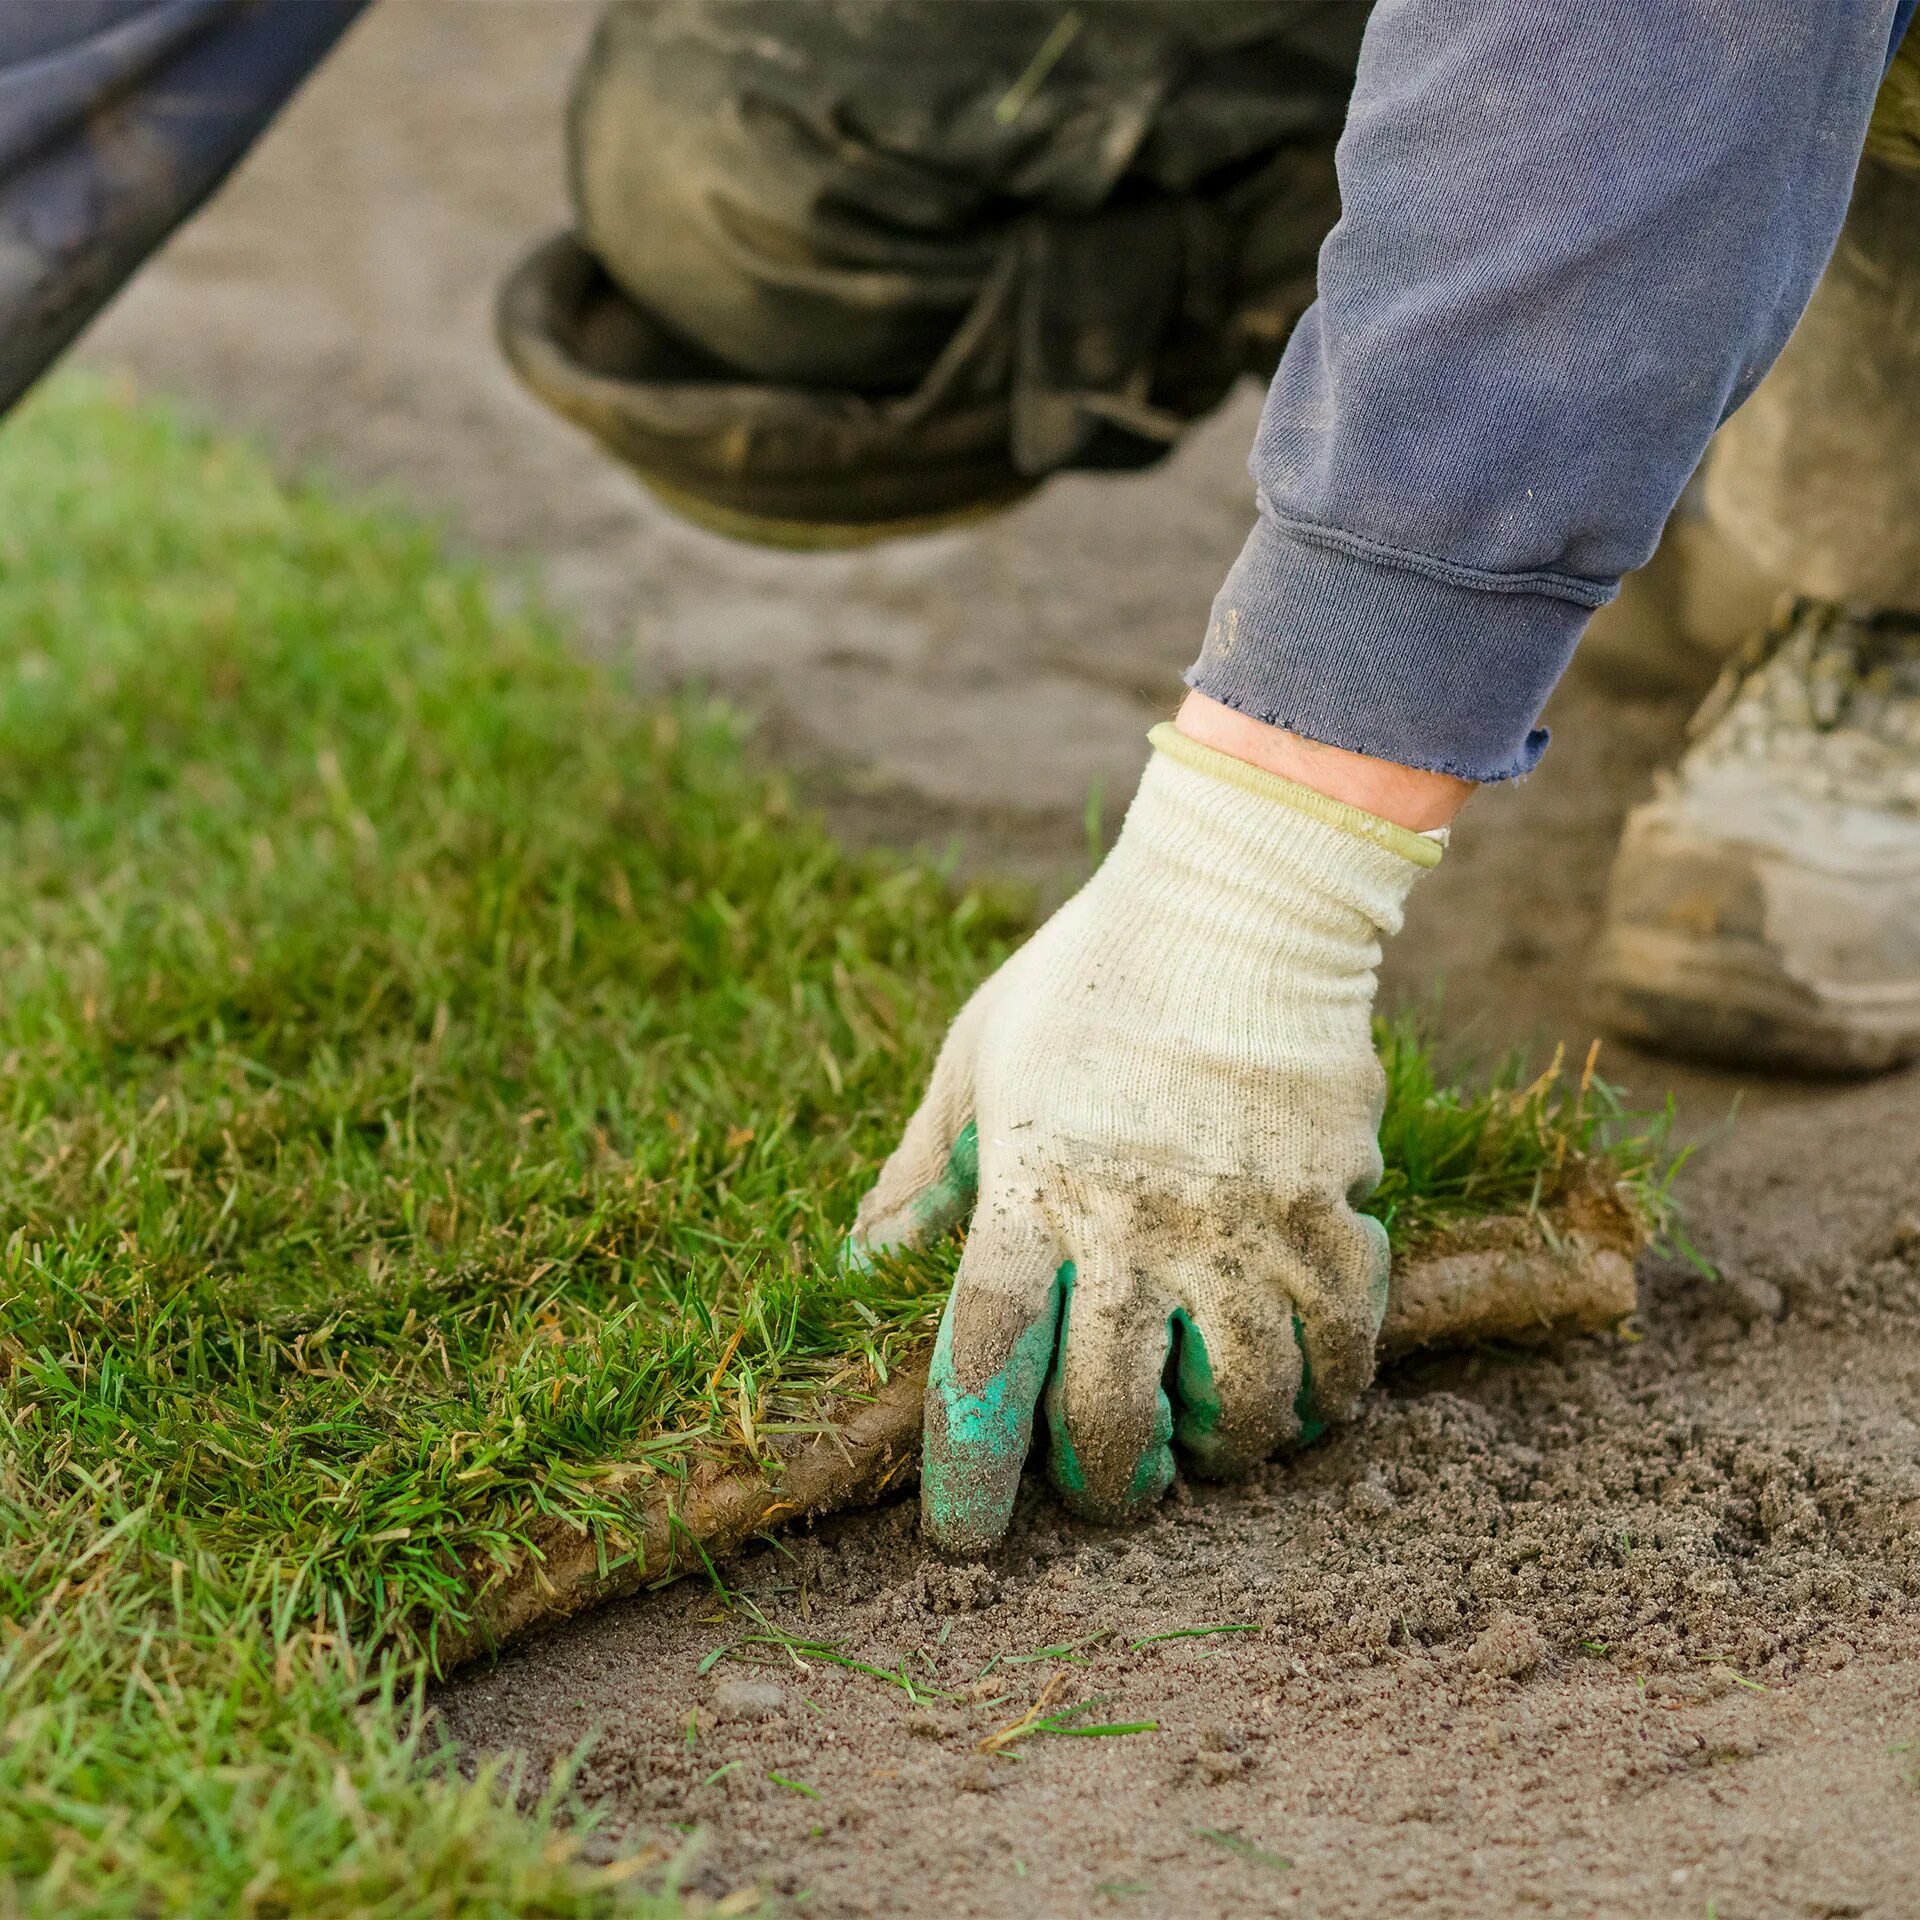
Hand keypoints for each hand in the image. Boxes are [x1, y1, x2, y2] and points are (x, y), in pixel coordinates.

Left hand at [851, 721, 1442, 1553]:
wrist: (1237, 897)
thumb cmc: (1087, 977)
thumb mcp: (975, 1059)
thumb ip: (923, 1171)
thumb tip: (860, 1263)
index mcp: (1031, 1194)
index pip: (987, 1365)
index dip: (970, 1469)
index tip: (963, 1532)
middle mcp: (1135, 1229)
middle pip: (1115, 1420)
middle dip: (1108, 1487)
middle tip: (1110, 1487)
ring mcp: (1244, 1225)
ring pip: (1249, 1406)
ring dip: (1230, 1449)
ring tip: (1216, 1439)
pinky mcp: (1332, 1205)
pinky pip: (1348, 1340)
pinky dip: (1334, 1390)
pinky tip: (1314, 1391)